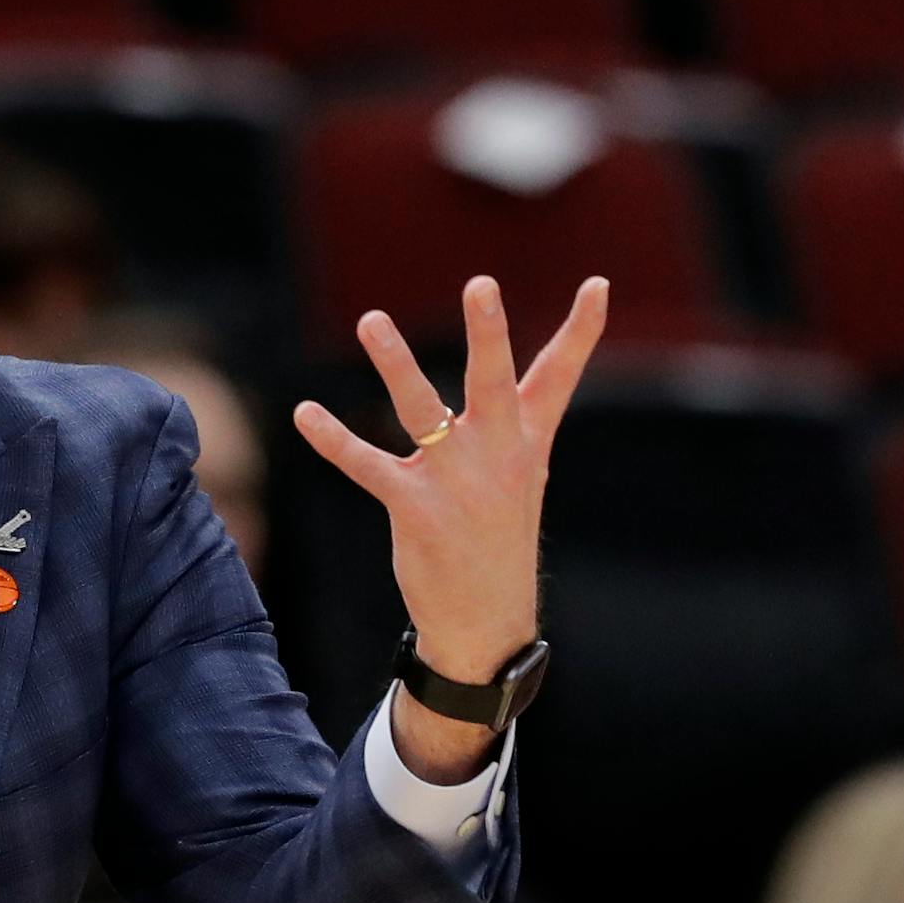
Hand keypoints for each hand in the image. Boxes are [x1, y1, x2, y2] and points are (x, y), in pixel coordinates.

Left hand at [293, 276, 607, 771]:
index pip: (559, 377)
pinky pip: (366, 465)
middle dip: (489, 333)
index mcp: (526, 443)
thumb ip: (512, 424)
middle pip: (494, 382)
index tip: (598, 283)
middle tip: (482, 283)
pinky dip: (333, 438)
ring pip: (421, 409)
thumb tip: (513, 373)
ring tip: (373, 319)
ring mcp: (455, 481)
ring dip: (395, 363)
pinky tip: (305, 412)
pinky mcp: (415, 508)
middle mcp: (495, 454)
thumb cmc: (497, 537)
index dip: (581, 331)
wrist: (488, 619)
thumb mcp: (518, 477)